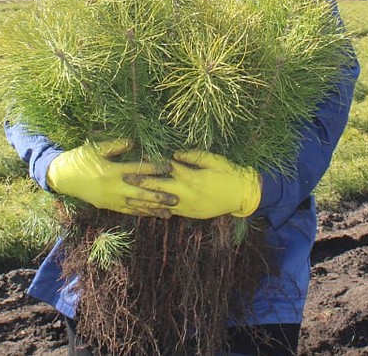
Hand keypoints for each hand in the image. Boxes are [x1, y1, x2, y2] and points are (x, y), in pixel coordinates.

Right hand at [46, 139, 175, 216]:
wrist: (60, 177)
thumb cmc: (79, 159)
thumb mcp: (95, 148)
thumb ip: (116, 146)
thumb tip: (134, 142)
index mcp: (111, 171)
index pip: (137, 171)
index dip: (154, 169)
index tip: (169, 168)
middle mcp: (112, 188)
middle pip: (140, 193)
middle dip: (159, 196)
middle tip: (177, 198)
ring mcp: (110, 199)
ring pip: (136, 206)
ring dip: (153, 210)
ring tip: (169, 213)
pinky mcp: (107, 206)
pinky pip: (127, 211)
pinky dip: (140, 213)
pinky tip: (151, 215)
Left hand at [128, 150, 260, 218]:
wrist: (242, 196)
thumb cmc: (229, 173)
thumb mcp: (214, 159)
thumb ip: (193, 156)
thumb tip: (174, 154)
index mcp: (192, 178)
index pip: (168, 169)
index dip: (152, 163)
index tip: (138, 159)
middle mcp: (187, 193)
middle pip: (159, 188)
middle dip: (141, 182)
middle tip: (125, 178)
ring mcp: (187, 205)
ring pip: (161, 204)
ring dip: (144, 201)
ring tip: (128, 198)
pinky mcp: (190, 213)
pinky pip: (170, 212)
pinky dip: (157, 211)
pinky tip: (146, 210)